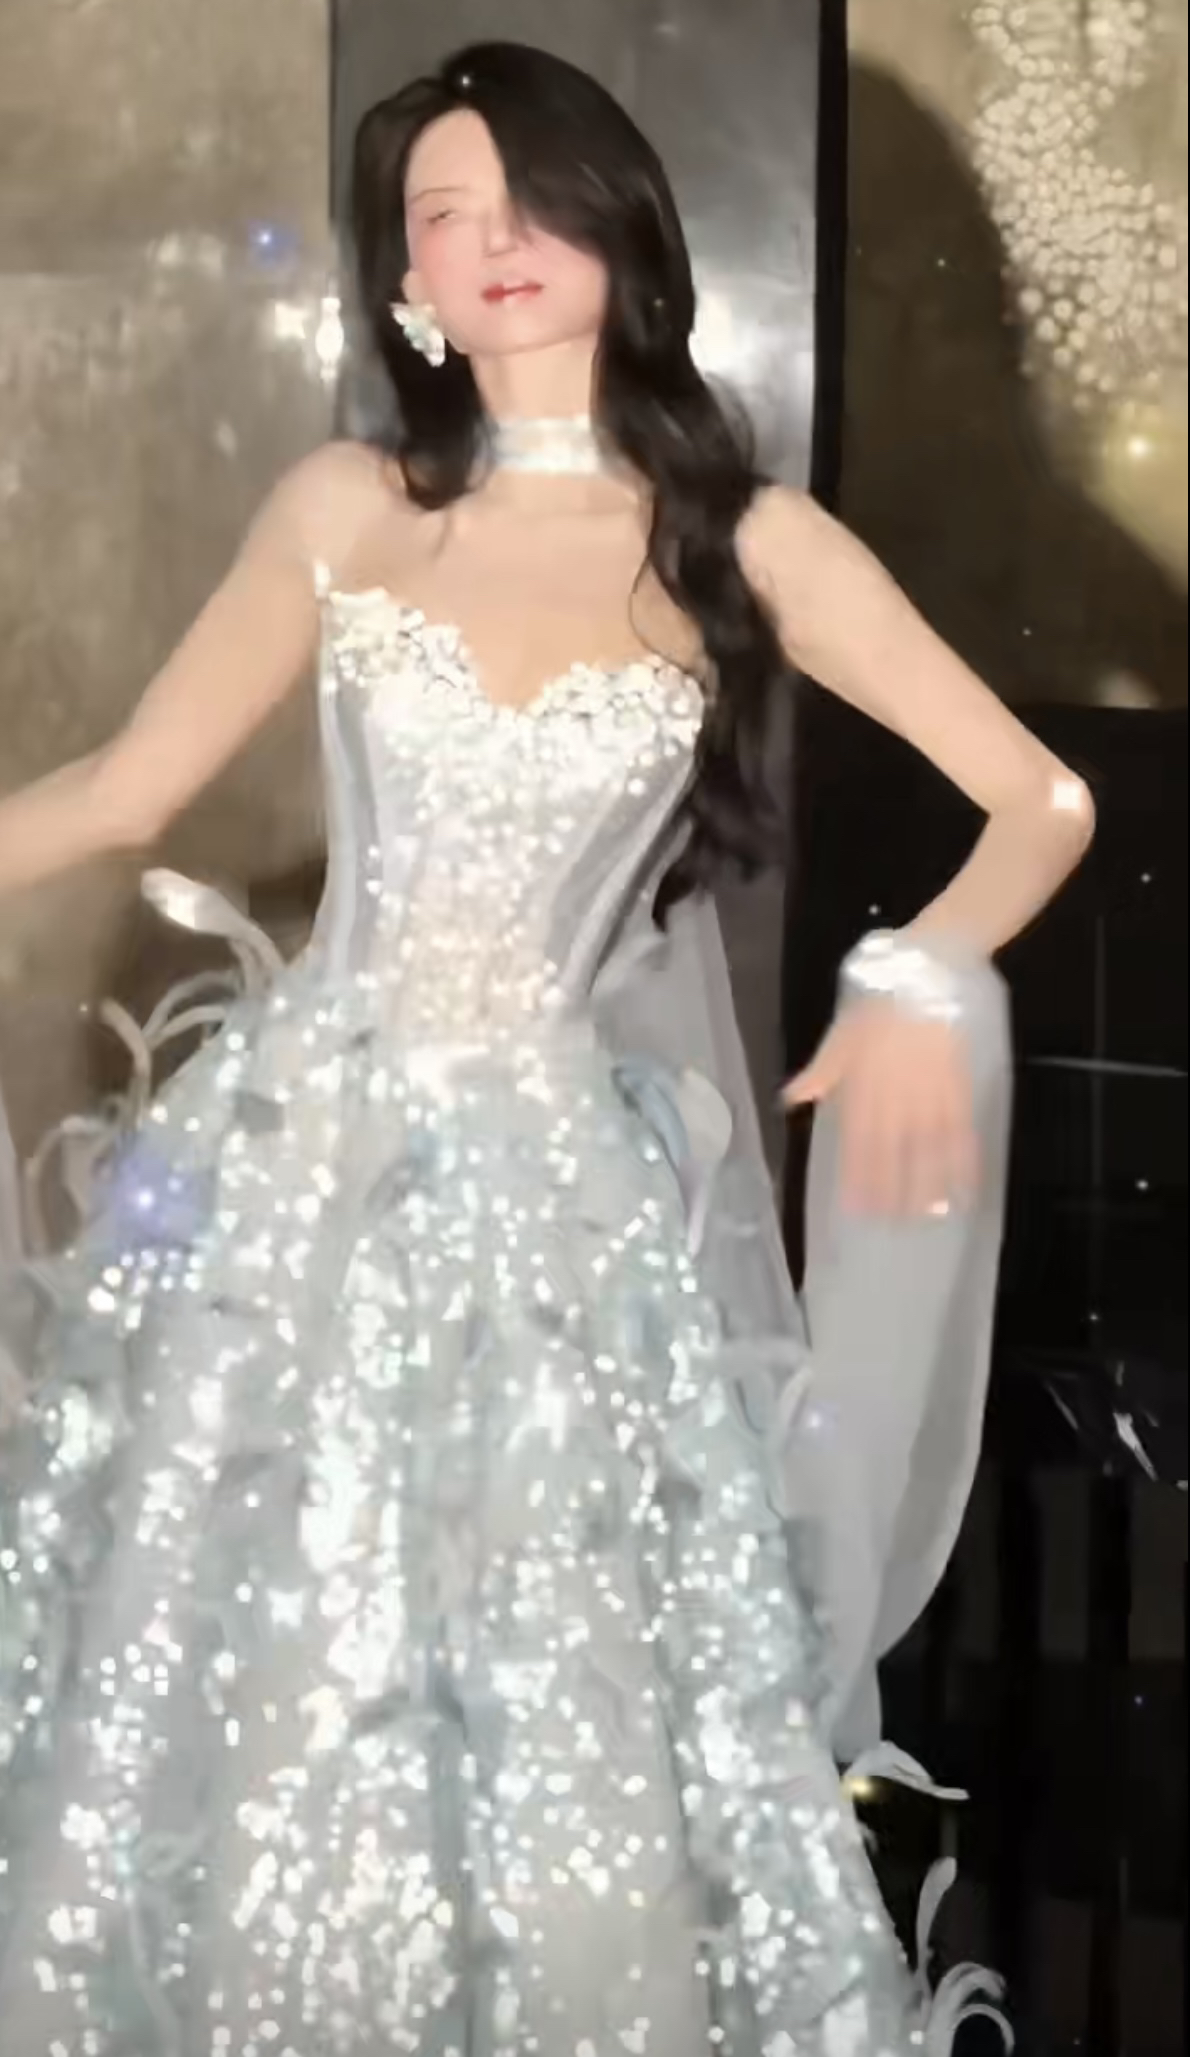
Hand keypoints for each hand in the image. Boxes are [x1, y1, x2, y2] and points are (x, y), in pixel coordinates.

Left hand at [781, 1003, 977, 1217]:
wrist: (924, 975)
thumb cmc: (878, 1006)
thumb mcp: (840, 1036)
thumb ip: (819, 1072)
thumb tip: (791, 1098)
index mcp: (862, 1088)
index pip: (857, 1143)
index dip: (857, 1176)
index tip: (855, 1207)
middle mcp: (894, 1098)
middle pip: (891, 1153)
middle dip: (890, 1190)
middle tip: (890, 1224)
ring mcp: (928, 1094)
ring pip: (927, 1148)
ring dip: (928, 1183)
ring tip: (928, 1215)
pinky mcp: (957, 1086)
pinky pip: (961, 1129)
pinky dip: (965, 1159)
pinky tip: (966, 1185)